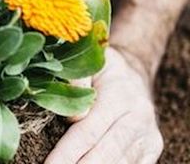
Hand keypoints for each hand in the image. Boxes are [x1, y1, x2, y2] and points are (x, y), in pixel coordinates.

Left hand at [45, 47, 162, 163]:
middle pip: (104, 155)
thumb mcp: (89, 64)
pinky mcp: (151, 151)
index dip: (67, 153)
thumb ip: (77, 81)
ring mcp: (148, 138)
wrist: (134, 74)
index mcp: (120, 96)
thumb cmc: (102, 69)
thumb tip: (72, 115)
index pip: (88, 132)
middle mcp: (138, 119)